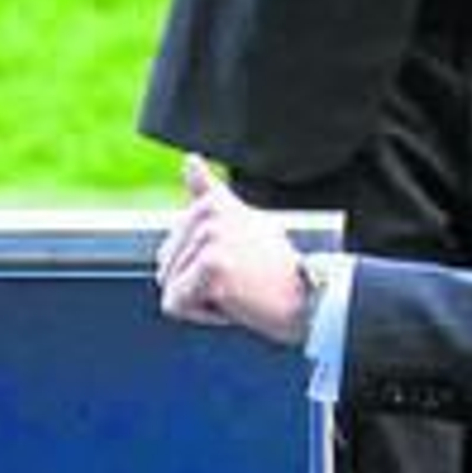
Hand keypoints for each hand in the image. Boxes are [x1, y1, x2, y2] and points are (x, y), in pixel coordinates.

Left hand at [156, 155, 308, 346]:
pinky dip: (200, 313)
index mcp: (214, 203)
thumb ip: (210, 193)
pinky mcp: (210, 266)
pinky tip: (234, 301)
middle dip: (194, 283)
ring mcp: (210, 238)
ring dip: (200, 298)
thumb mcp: (244, 221)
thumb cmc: (275, 267)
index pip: (175, 239)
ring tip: (240, 289)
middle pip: (165, 265)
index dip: (197, 261)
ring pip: (170, 286)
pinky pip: (175, 304)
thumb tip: (189, 158)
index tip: (230, 257)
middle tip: (239, 278)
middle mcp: (211, 213)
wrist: (307, 298)